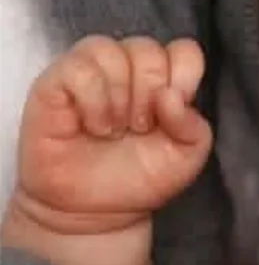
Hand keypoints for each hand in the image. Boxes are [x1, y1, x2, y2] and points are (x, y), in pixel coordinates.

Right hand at [2, 35, 212, 264]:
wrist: (96, 214)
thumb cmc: (142, 178)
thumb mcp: (187, 157)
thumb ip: (195, 127)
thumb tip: (171, 97)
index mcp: (165, 77)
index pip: (184, 50)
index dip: (183, 78)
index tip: (170, 115)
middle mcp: (128, 68)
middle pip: (149, 50)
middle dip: (149, 94)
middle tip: (139, 129)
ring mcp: (92, 72)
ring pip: (112, 51)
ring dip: (120, 96)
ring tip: (115, 129)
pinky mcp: (56, 84)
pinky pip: (79, 68)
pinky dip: (94, 99)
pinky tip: (95, 126)